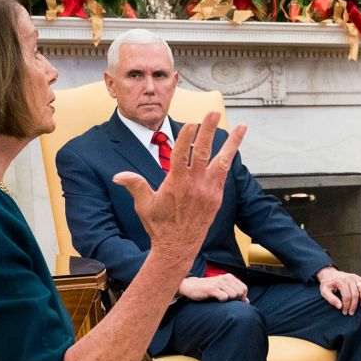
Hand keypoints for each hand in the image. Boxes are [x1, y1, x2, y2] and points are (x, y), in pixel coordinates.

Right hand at [114, 113, 244, 262]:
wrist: (177, 247)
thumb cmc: (159, 226)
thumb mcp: (143, 205)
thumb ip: (134, 185)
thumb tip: (118, 176)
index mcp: (175, 184)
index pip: (180, 155)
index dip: (185, 137)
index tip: (191, 123)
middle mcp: (194, 186)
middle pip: (202, 152)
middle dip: (209, 131)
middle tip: (214, 112)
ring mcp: (208, 191)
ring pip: (222, 161)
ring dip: (232, 143)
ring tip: (242, 126)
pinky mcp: (217, 197)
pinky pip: (224, 174)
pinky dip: (229, 160)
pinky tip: (233, 148)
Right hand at [179, 274, 248, 301]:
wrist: (192, 286)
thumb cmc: (209, 288)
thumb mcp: (223, 288)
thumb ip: (235, 293)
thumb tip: (247, 302)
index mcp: (229, 277)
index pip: (244, 288)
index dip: (243, 297)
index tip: (236, 301)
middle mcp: (225, 278)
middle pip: (240, 292)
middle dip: (236, 299)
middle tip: (228, 301)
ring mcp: (218, 283)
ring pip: (233, 295)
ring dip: (229, 300)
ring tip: (221, 299)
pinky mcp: (212, 289)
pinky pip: (224, 297)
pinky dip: (222, 301)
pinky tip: (216, 300)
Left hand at [316, 265, 360, 314]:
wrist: (330, 274)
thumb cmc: (327, 284)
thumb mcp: (324, 291)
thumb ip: (331, 299)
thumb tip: (340, 306)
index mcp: (341, 281)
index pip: (347, 296)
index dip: (346, 305)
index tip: (344, 312)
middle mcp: (349, 278)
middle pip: (355, 294)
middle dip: (354, 305)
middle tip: (351, 313)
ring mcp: (355, 277)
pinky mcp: (358, 277)